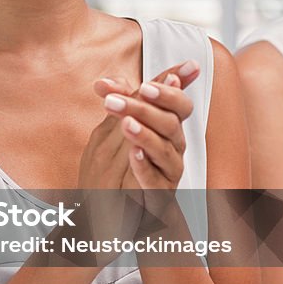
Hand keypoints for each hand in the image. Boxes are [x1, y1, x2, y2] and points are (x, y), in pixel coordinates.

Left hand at [93, 61, 199, 191]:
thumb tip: (103, 83)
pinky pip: (155, 178)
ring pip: (164, 149)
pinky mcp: (158, 192)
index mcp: (167, 124)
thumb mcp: (118, 127)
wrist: (116, 200)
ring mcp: (168, 169)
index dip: (169, 91)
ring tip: (126, 123)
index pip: (179, 103)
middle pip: (170, 122)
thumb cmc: (124, 161)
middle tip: (118, 100)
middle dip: (145, 108)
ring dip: (144, 134)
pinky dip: (144, 165)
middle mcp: (173, 145)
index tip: (148, 84)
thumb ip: (119, 104)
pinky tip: (133, 154)